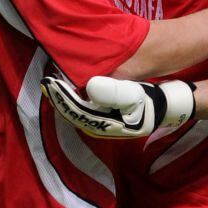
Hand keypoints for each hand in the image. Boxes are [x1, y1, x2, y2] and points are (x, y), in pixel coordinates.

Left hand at [41, 75, 194, 137]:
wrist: (161, 108)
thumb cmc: (147, 101)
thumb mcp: (133, 94)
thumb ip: (113, 92)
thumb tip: (90, 87)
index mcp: (104, 124)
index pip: (75, 110)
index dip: (61, 96)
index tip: (50, 82)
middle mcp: (97, 127)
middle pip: (70, 113)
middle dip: (57, 97)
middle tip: (46, 80)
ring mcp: (97, 124)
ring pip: (72, 112)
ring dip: (61, 98)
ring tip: (51, 82)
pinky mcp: (98, 118)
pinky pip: (78, 109)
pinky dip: (69, 98)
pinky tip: (64, 87)